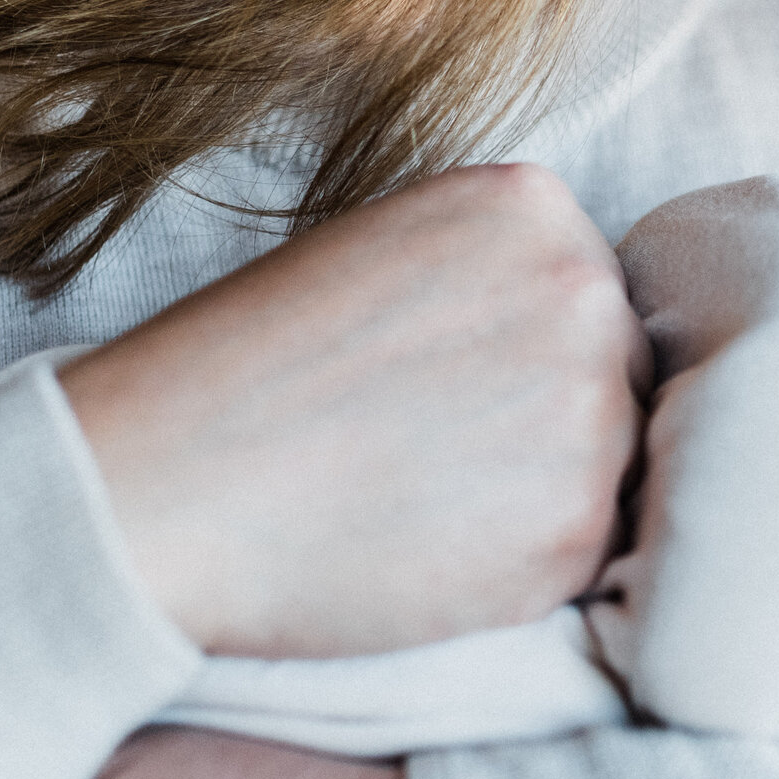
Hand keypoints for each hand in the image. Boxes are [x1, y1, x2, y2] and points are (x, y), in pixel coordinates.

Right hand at [62, 161, 647, 656]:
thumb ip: (495, 276)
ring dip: (544, 499)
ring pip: (614, 469)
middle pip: (623, 376)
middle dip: (552, 424)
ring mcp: (590, 412)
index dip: (526, 357)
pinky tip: (427, 555)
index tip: (451, 394)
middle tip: (434, 462)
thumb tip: (583, 337)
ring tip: (421, 506)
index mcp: (533, 207)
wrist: (154, 487)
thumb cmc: (243, 373)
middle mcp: (583, 292)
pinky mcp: (573, 530)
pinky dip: (523, 570)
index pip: (592, 295)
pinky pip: (588, 556)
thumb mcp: (383, 255)